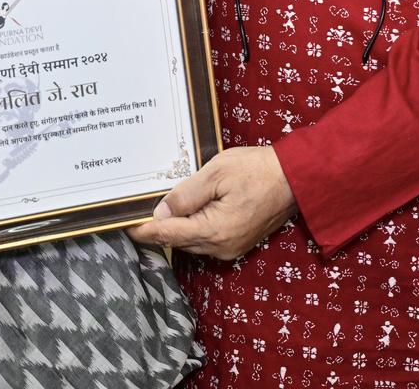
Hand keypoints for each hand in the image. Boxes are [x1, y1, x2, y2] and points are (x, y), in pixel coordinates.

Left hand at [128, 146, 296, 259]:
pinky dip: (190, 229)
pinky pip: (204, 240)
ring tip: (152, 212)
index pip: (168, 234)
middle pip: (177, 241)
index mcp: (214, 230)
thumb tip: (161, 213)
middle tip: (133, 213)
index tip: (123, 225)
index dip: (144, 230)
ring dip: (172, 229)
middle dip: (155, 229)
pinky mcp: (237, 243)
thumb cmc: (256, 170)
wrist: (294, 178)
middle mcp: (221, 246)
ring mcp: (230, 248)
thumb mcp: (216, 173)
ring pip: (190, 242)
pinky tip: (181, 214)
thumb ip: (186, 194)